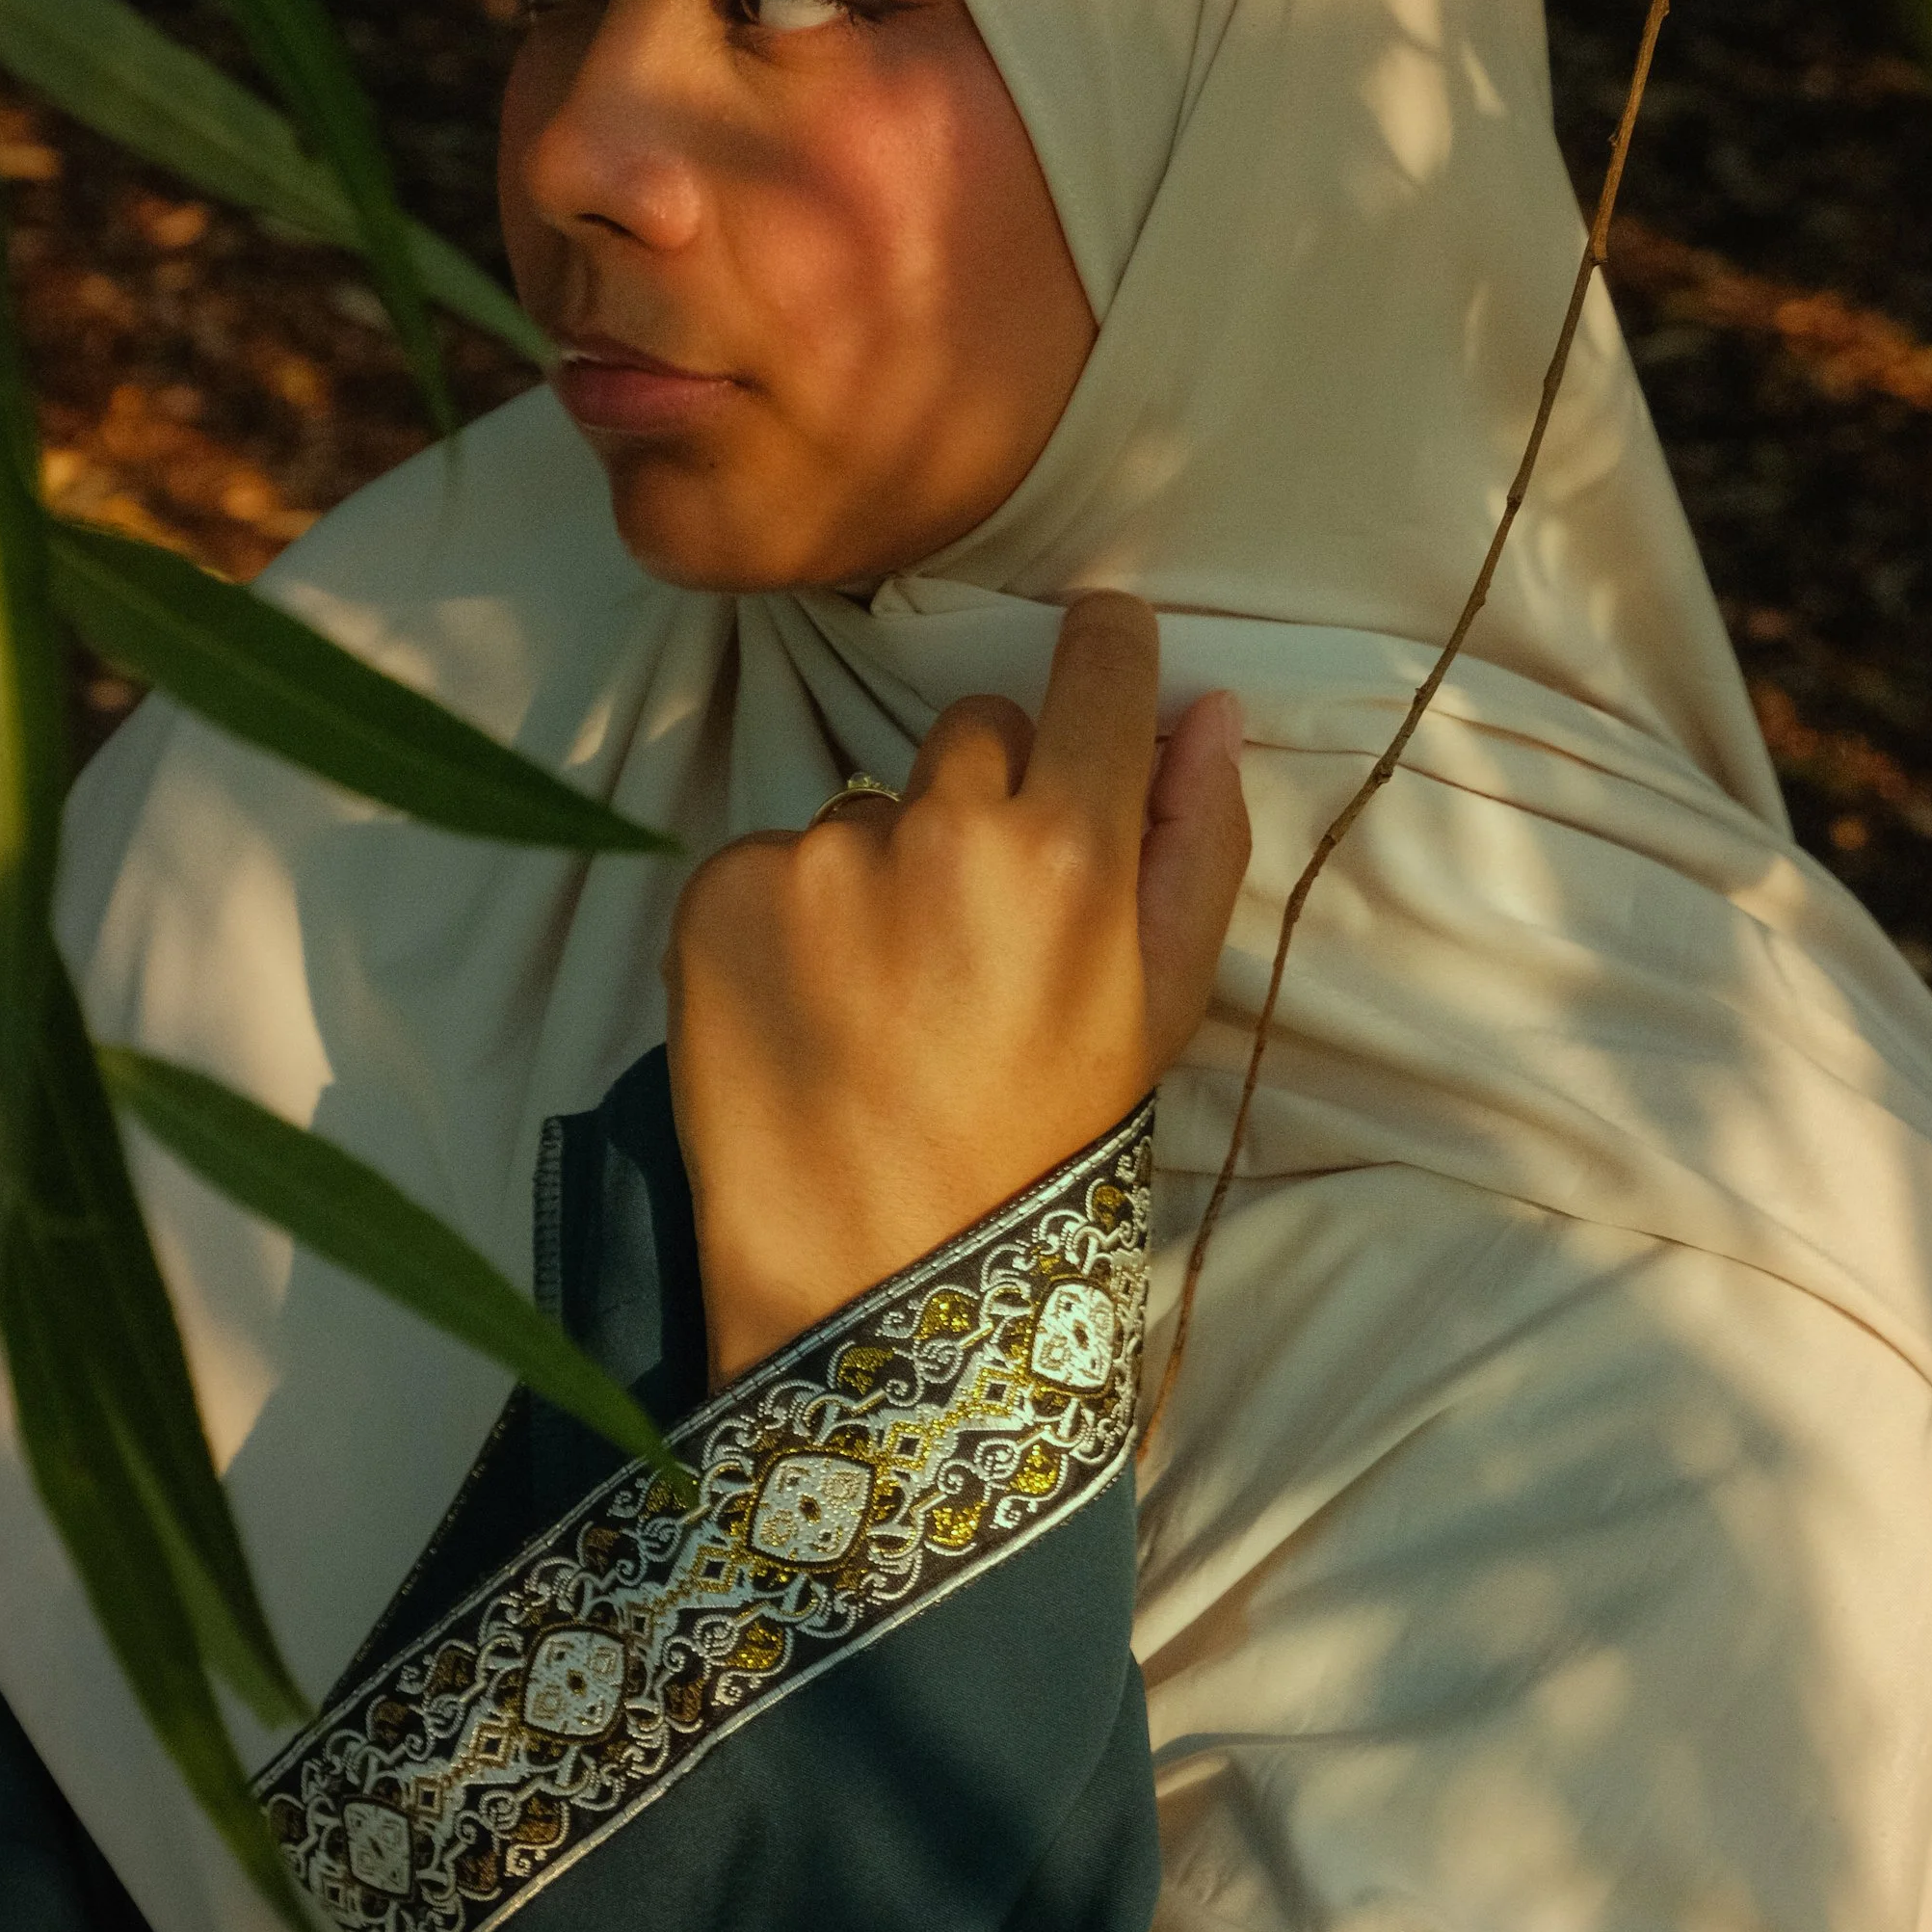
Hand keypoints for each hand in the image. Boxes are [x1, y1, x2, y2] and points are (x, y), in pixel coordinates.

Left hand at [664, 595, 1249, 1380]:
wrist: (868, 1280)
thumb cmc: (1038, 1147)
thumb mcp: (1160, 1011)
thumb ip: (1196, 843)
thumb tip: (1211, 708)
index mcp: (1068, 853)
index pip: (1099, 667)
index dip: (1105, 652)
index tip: (1098, 652)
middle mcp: (940, 828)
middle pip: (979, 727)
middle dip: (988, 797)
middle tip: (981, 927)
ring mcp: (817, 854)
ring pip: (872, 801)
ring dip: (883, 866)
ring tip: (888, 993)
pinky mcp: (720, 888)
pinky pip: (773, 856)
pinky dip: (789, 916)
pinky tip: (811, 1007)